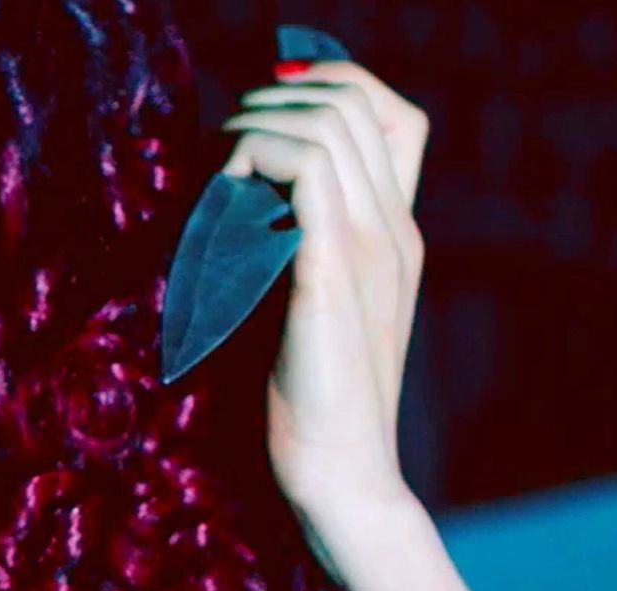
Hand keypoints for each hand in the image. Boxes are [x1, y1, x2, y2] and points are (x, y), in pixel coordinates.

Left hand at [218, 60, 429, 534]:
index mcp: (398, 236)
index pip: (396, 117)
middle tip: (226, 139)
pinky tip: (222, 201)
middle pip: (353, 106)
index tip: (267, 109)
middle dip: (275, 100)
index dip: (334, 88)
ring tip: (219, 166)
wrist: (345, 476)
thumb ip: (299, 254)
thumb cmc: (314, 404)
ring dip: (257, 128)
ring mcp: (369, 251)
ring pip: (327, 127)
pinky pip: (305, 177)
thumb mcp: (314, 311)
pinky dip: (253, 163)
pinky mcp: (330, 276)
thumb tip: (243, 202)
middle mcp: (393, 232)